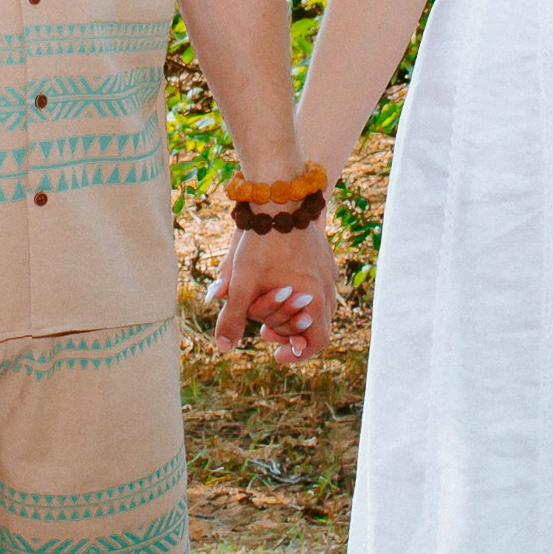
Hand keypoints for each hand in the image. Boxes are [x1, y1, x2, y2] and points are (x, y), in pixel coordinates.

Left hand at [207, 217, 338, 365]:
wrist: (281, 199)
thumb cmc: (262, 242)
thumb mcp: (243, 282)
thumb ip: (233, 316)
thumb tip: (223, 347)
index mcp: (314, 299)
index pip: (316, 343)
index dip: (297, 354)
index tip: (275, 354)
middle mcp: (327, 289)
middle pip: (315, 327)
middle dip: (288, 333)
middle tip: (263, 330)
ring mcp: (329, 273)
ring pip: (318, 307)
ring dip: (294, 314)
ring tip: (269, 308)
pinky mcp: (325, 259)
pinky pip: (318, 287)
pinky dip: (301, 296)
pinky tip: (280, 285)